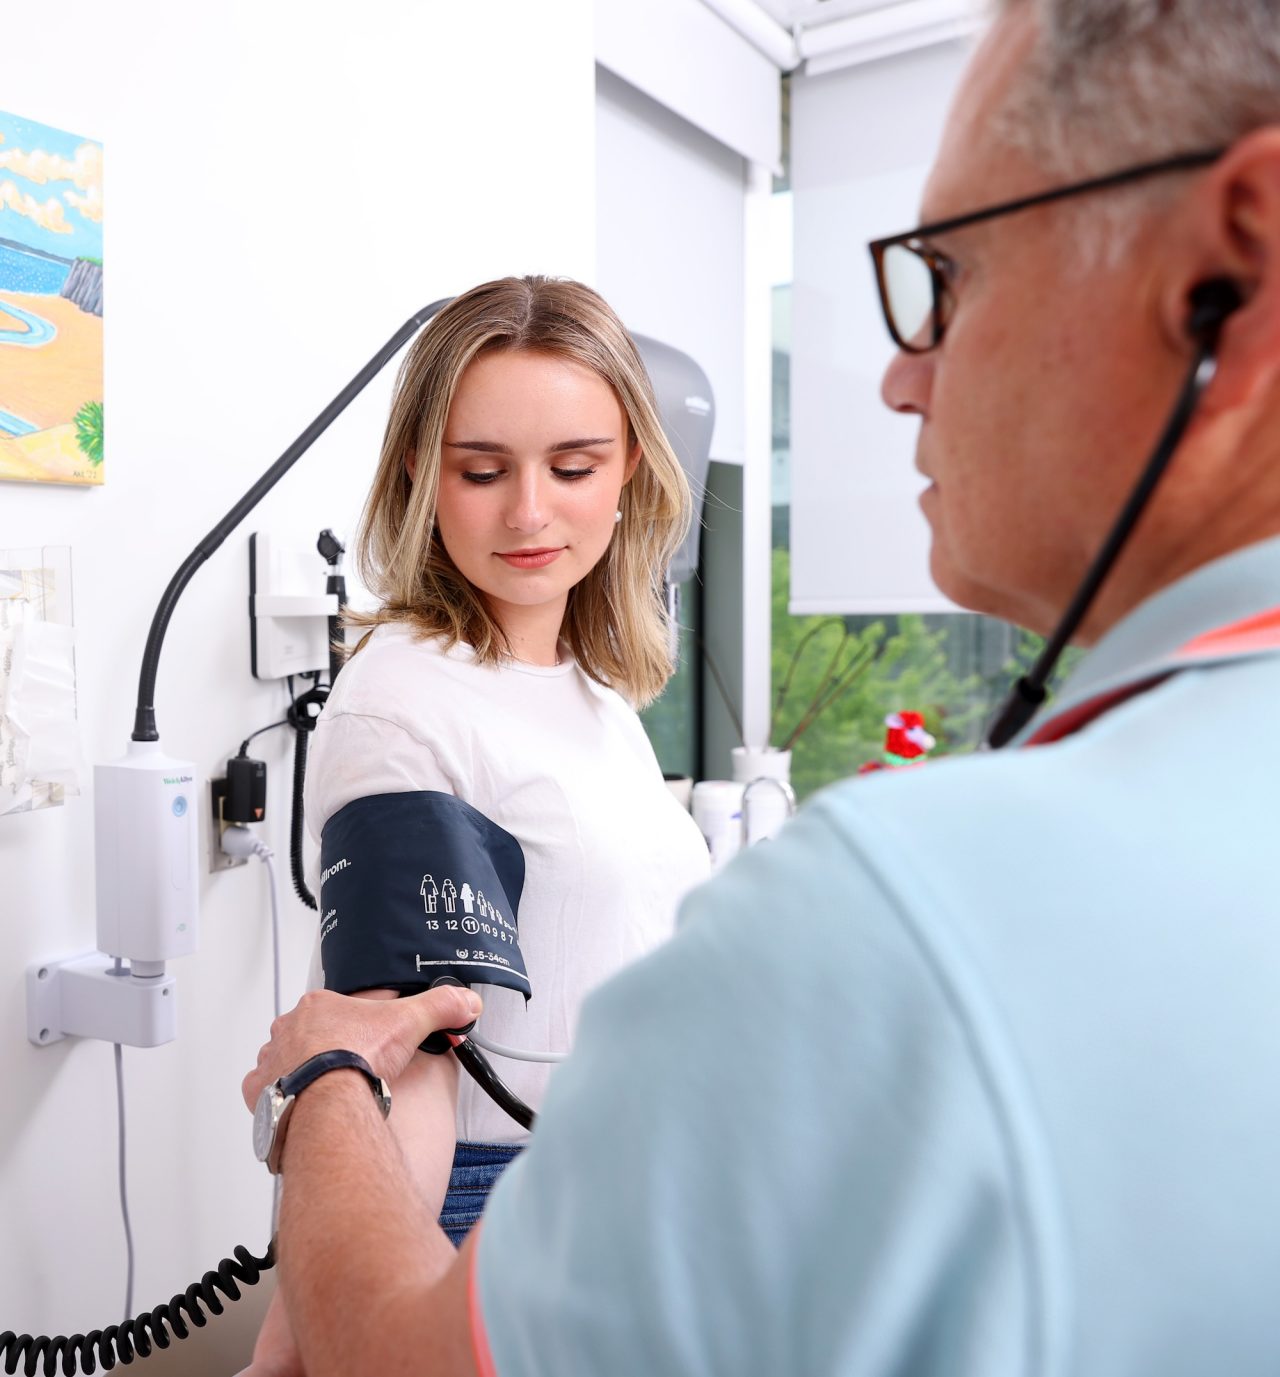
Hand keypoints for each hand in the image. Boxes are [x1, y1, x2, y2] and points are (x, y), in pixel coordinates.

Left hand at [242, 986, 481, 1111]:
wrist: (327, 1103)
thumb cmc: (356, 1061)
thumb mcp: (410, 1022)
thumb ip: (440, 1007)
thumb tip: (465, 1001)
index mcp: (318, 1006)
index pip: (343, 1008)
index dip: (363, 1025)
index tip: (375, 1042)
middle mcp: (288, 1030)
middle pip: (312, 1035)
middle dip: (332, 1049)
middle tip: (357, 1068)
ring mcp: (272, 1062)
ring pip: (288, 1063)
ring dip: (305, 1074)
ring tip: (331, 1092)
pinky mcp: (261, 1094)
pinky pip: (267, 1094)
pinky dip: (284, 1101)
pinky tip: (304, 1107)